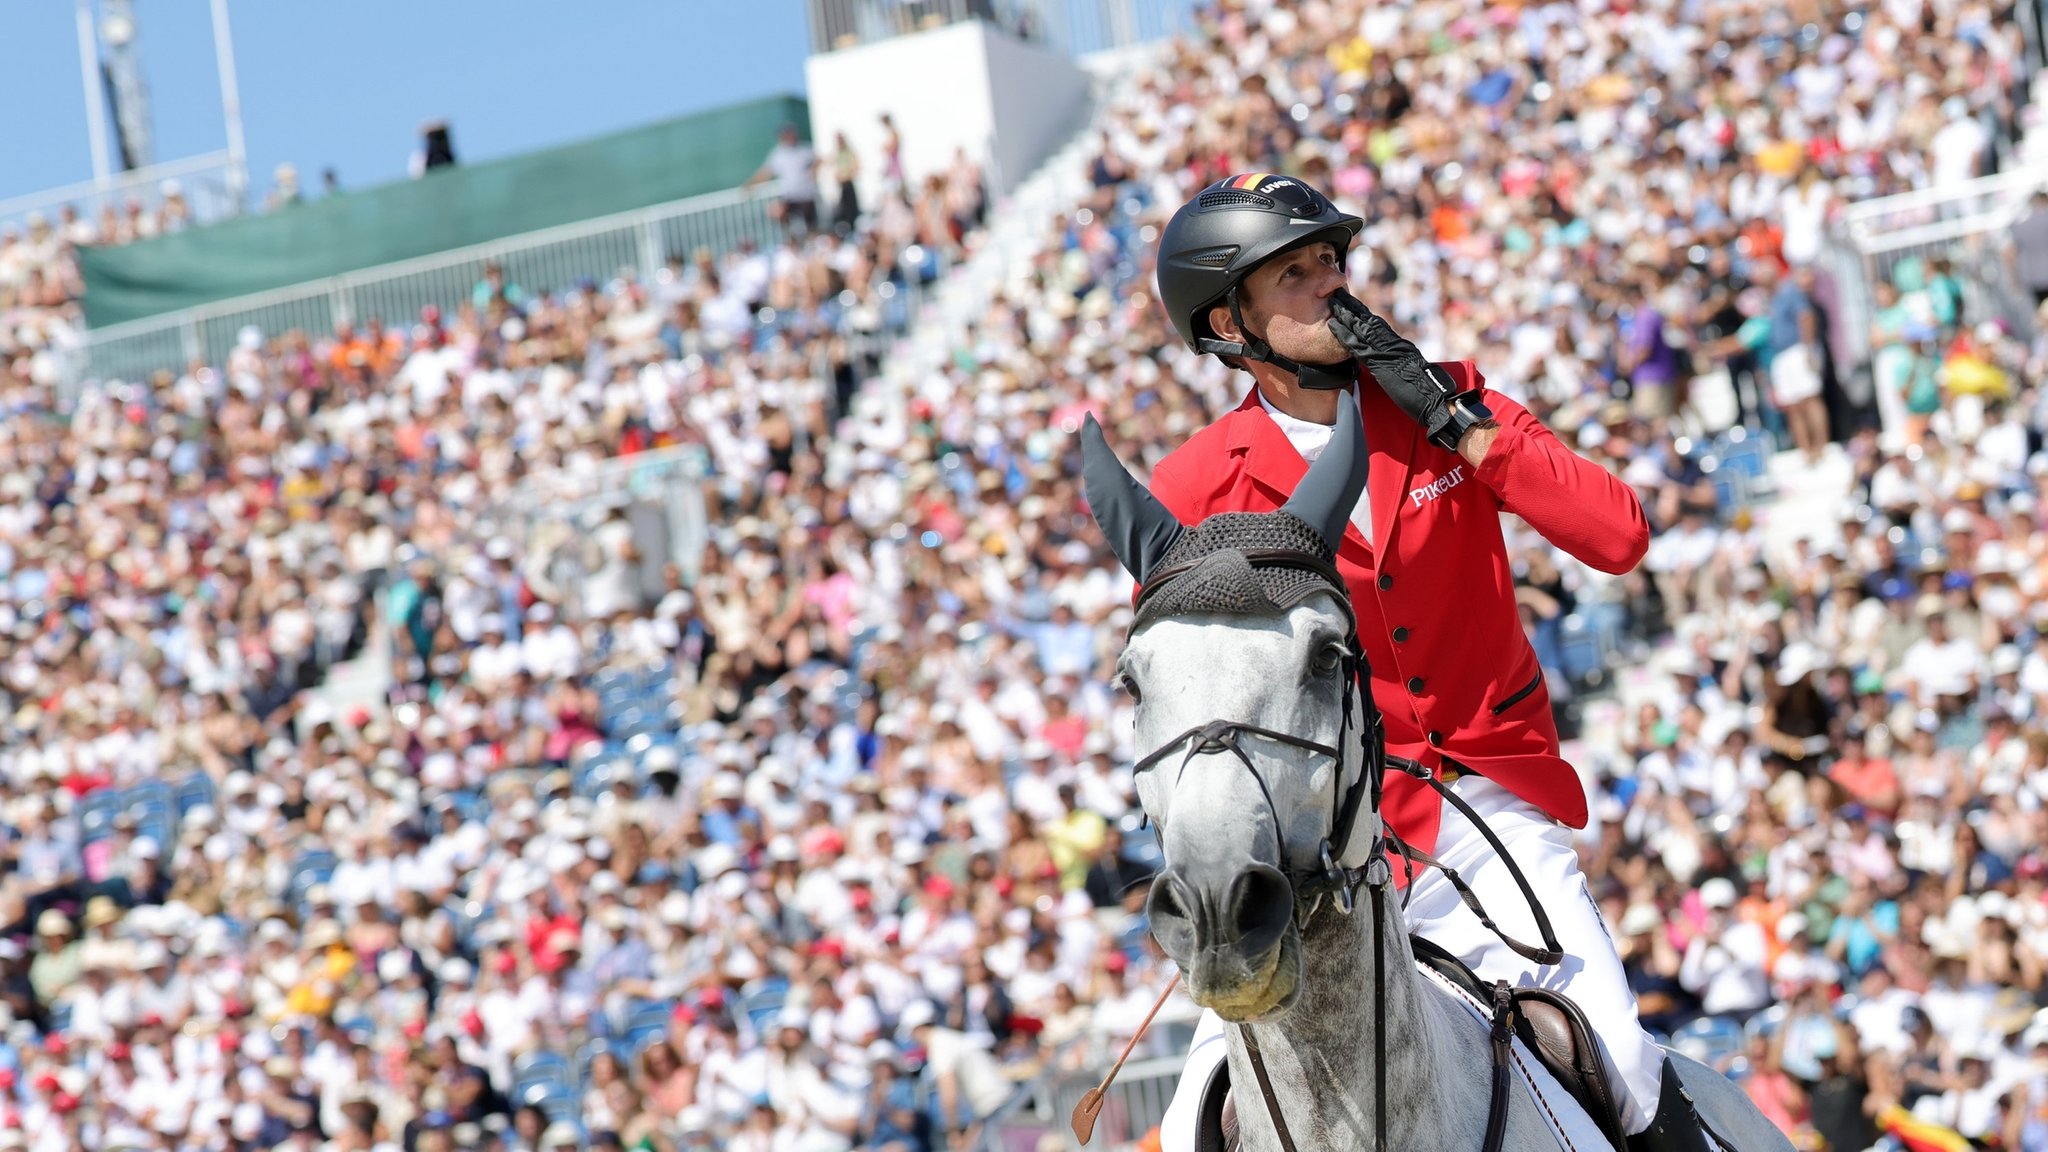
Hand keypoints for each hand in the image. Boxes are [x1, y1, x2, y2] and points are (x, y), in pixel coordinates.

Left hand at [1326, 292, 1466, 441]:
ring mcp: (1386, 351)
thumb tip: (1388, 360)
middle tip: (1338, 295)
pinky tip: (1334, 327)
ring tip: (1334, 303)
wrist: (1433, 397)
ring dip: (1346, 315)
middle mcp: (1393, 343)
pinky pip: (1359, 346)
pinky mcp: (1380, 363)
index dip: (1363, 313)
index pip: (1378, 325)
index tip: (1352, 304)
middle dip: (1353, 307)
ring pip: (1363, 328)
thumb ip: (1397, 361)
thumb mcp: (1409, 370)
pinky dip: (1346, 336)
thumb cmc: (1424, 390)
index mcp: (1399, 344)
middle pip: (1369, 320)